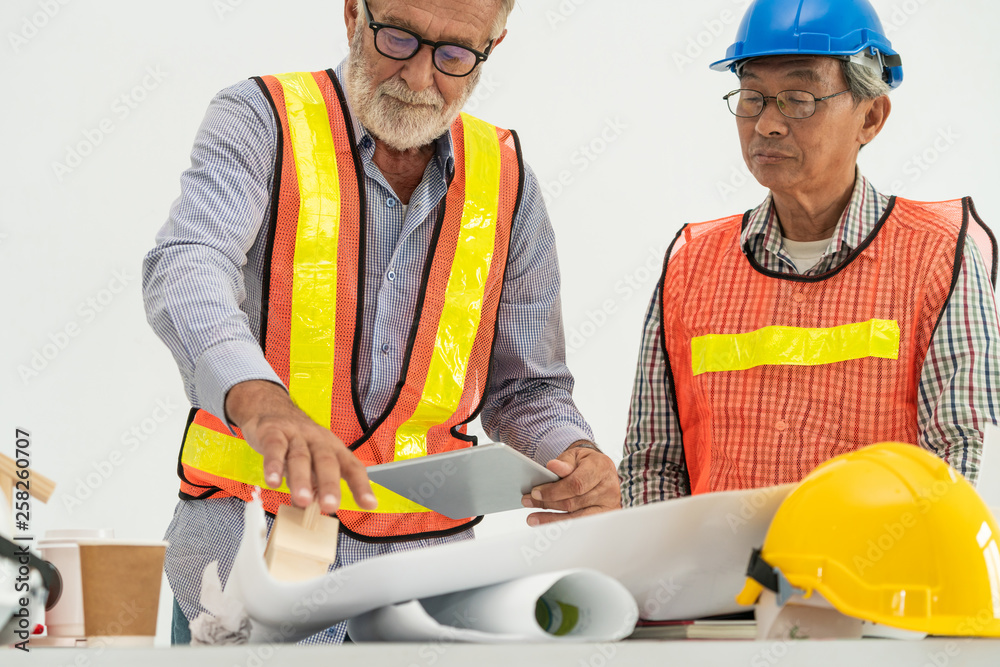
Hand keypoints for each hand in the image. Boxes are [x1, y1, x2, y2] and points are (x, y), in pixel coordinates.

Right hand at [225, 380, 376, 512]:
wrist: (272, 409)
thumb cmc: (298, 440)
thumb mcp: (311, 461)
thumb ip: (313, 485)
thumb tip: (312, 508)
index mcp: (333, 448)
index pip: (352, 467)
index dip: (361, 486)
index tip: (369, 504)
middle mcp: (318, 440)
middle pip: (327, 462)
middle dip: (330, 485)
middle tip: (330, 506)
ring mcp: (295, 435)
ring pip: (300, 457)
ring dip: (302, 479)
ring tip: (302, 500)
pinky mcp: (273, 432)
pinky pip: (275, 448)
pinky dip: (274, 465)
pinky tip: (273, 481)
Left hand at [520, 441, 620, 525]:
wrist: (601, 470)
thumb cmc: (586, 462)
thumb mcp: (575, 456)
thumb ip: (564, 462)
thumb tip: (552, 467)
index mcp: (601, 468)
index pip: (576, 484)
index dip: (554, 490)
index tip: (535, 492)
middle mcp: (608, 488)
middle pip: (573, 502)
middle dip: (548, 503)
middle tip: (528, 501)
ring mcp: (608, 505)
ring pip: (576, 517)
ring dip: (551, 519)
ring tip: (532, 518)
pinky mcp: (604, 517)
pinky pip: (580, 524)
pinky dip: (562, 525)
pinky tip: (548, 524)